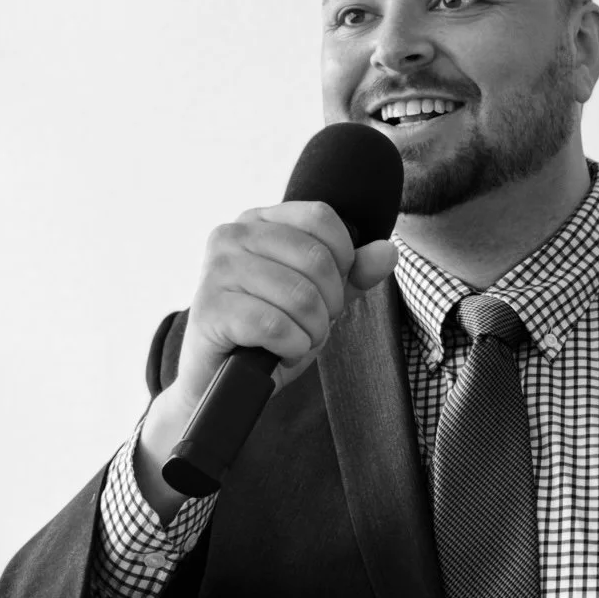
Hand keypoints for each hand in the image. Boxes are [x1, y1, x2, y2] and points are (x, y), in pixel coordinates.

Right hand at [172, 200, 398, 412]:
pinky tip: (280, 353)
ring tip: (295, 341)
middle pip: (316, 258)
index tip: (330, 291)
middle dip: (330, 304)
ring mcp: (216, 270)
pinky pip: (275, 326)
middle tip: (313, 325)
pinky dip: (291, 347)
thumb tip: (389, 251)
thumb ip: (353, 274)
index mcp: (259, 221)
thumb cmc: (270, 333)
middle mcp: (232, 236)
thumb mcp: (319, 299)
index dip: (342, 260)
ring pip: (300, 296)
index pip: (321, 219)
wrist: (222, 379)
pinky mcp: (210, 310)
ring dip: (312, 331)